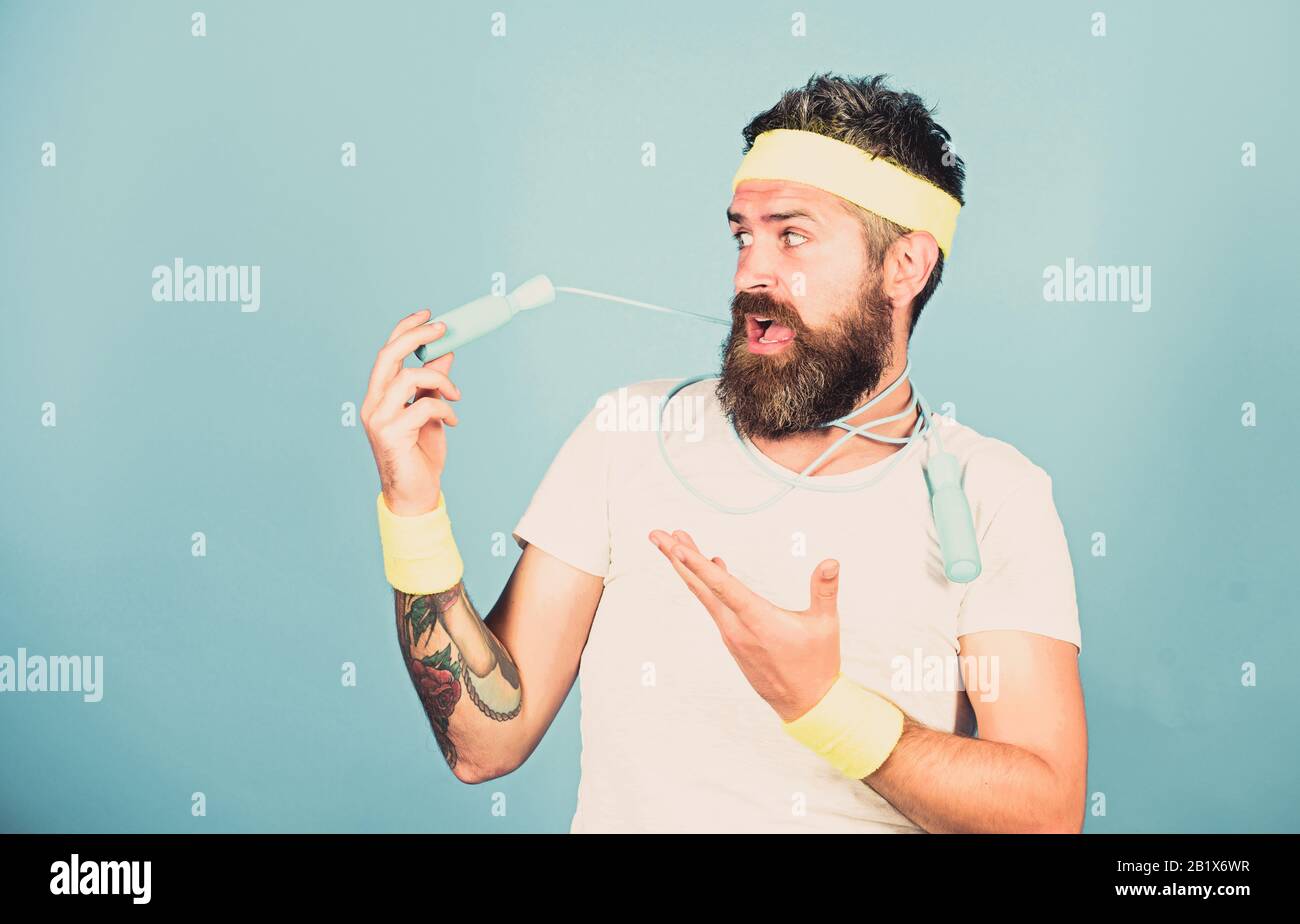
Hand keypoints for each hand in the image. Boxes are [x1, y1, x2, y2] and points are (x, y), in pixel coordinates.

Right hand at [361, 310, 462, 515]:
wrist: (414, 494)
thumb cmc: (420, 454)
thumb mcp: (431, 412)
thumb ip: (433, 384)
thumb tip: (445, 352)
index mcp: (379, 396)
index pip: (386, 353)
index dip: (405, 330)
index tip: (427, 314)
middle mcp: (374, 404)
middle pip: (389, 356)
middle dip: (416, 336)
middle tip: (443, 329)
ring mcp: (379, 419)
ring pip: (408, 377)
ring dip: (440, 379)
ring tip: (456, 394)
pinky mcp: (391, 434)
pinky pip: (423, 406)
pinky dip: (445, 408)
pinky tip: (452, 421)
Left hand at [648, 529, 841, 721]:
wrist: (805, 704)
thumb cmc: (817, 664)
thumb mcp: (825, 626)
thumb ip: (826, 590)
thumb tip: (831, 561)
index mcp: (757, 620)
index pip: (722, 586)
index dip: (698, 564)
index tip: (677, 545)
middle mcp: (736, 627)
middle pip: (700, 587)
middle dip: (677, 558)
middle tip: (656, 534)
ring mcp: (731, 634)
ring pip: (704, 596)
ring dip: (688, 568)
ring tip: (677, 542)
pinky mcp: (733, 640)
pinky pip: (714, 606)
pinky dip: (706, 584)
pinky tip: (711, 565)